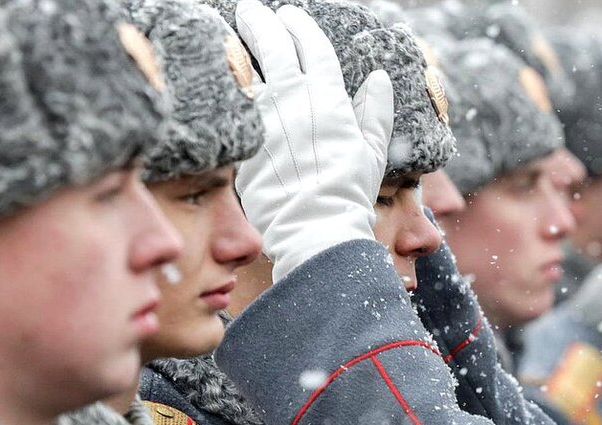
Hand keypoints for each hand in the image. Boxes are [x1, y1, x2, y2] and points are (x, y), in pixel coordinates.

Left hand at [233, 0, 393, 281]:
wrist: (313, 226)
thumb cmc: (348, 193)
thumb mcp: (373, 151)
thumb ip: (374, 112)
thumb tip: (379, 79)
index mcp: (329, 98)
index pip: (312, 48)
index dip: (301, 27)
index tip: (291, 15)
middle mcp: (294, 98)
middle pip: (272, 46)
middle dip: (261, 23)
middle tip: (252, 11)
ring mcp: (264, 117)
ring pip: (246, 67)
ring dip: (238, 46)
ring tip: (232, 33)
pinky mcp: (243, 139)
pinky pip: (233, 102)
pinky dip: (228, 84)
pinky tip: (223, 78)